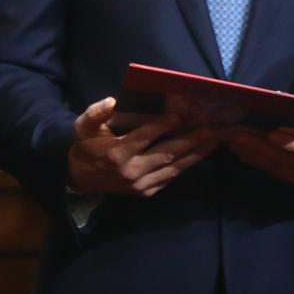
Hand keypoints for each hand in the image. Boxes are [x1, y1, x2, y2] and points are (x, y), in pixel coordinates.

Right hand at [67, 97, 216, 197]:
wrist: (81, 178)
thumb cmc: (86, 147)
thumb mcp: (83, 127)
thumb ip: (95, 113)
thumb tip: (112, 101)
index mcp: (117, 154)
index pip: (145, 138)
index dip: (163, 126)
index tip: (180, 115)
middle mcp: (131, 172)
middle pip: (166, 154)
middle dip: (189, 141)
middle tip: (209, 128)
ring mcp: (140, 185)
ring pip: (172, 169)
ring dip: (195, 155)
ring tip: (213, 141)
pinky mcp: (146, 192)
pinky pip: (170, 178)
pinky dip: (185, 166)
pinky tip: (199, 154)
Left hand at [226, 72, 293, 186]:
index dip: (290, 143)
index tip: (272, 134)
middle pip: (286, 158)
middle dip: (261, 147)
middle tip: (238, 135)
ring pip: (278, 167)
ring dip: (255, 156)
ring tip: (234, 142)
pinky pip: (276, 172)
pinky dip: (259, 163)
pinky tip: (242, 153)